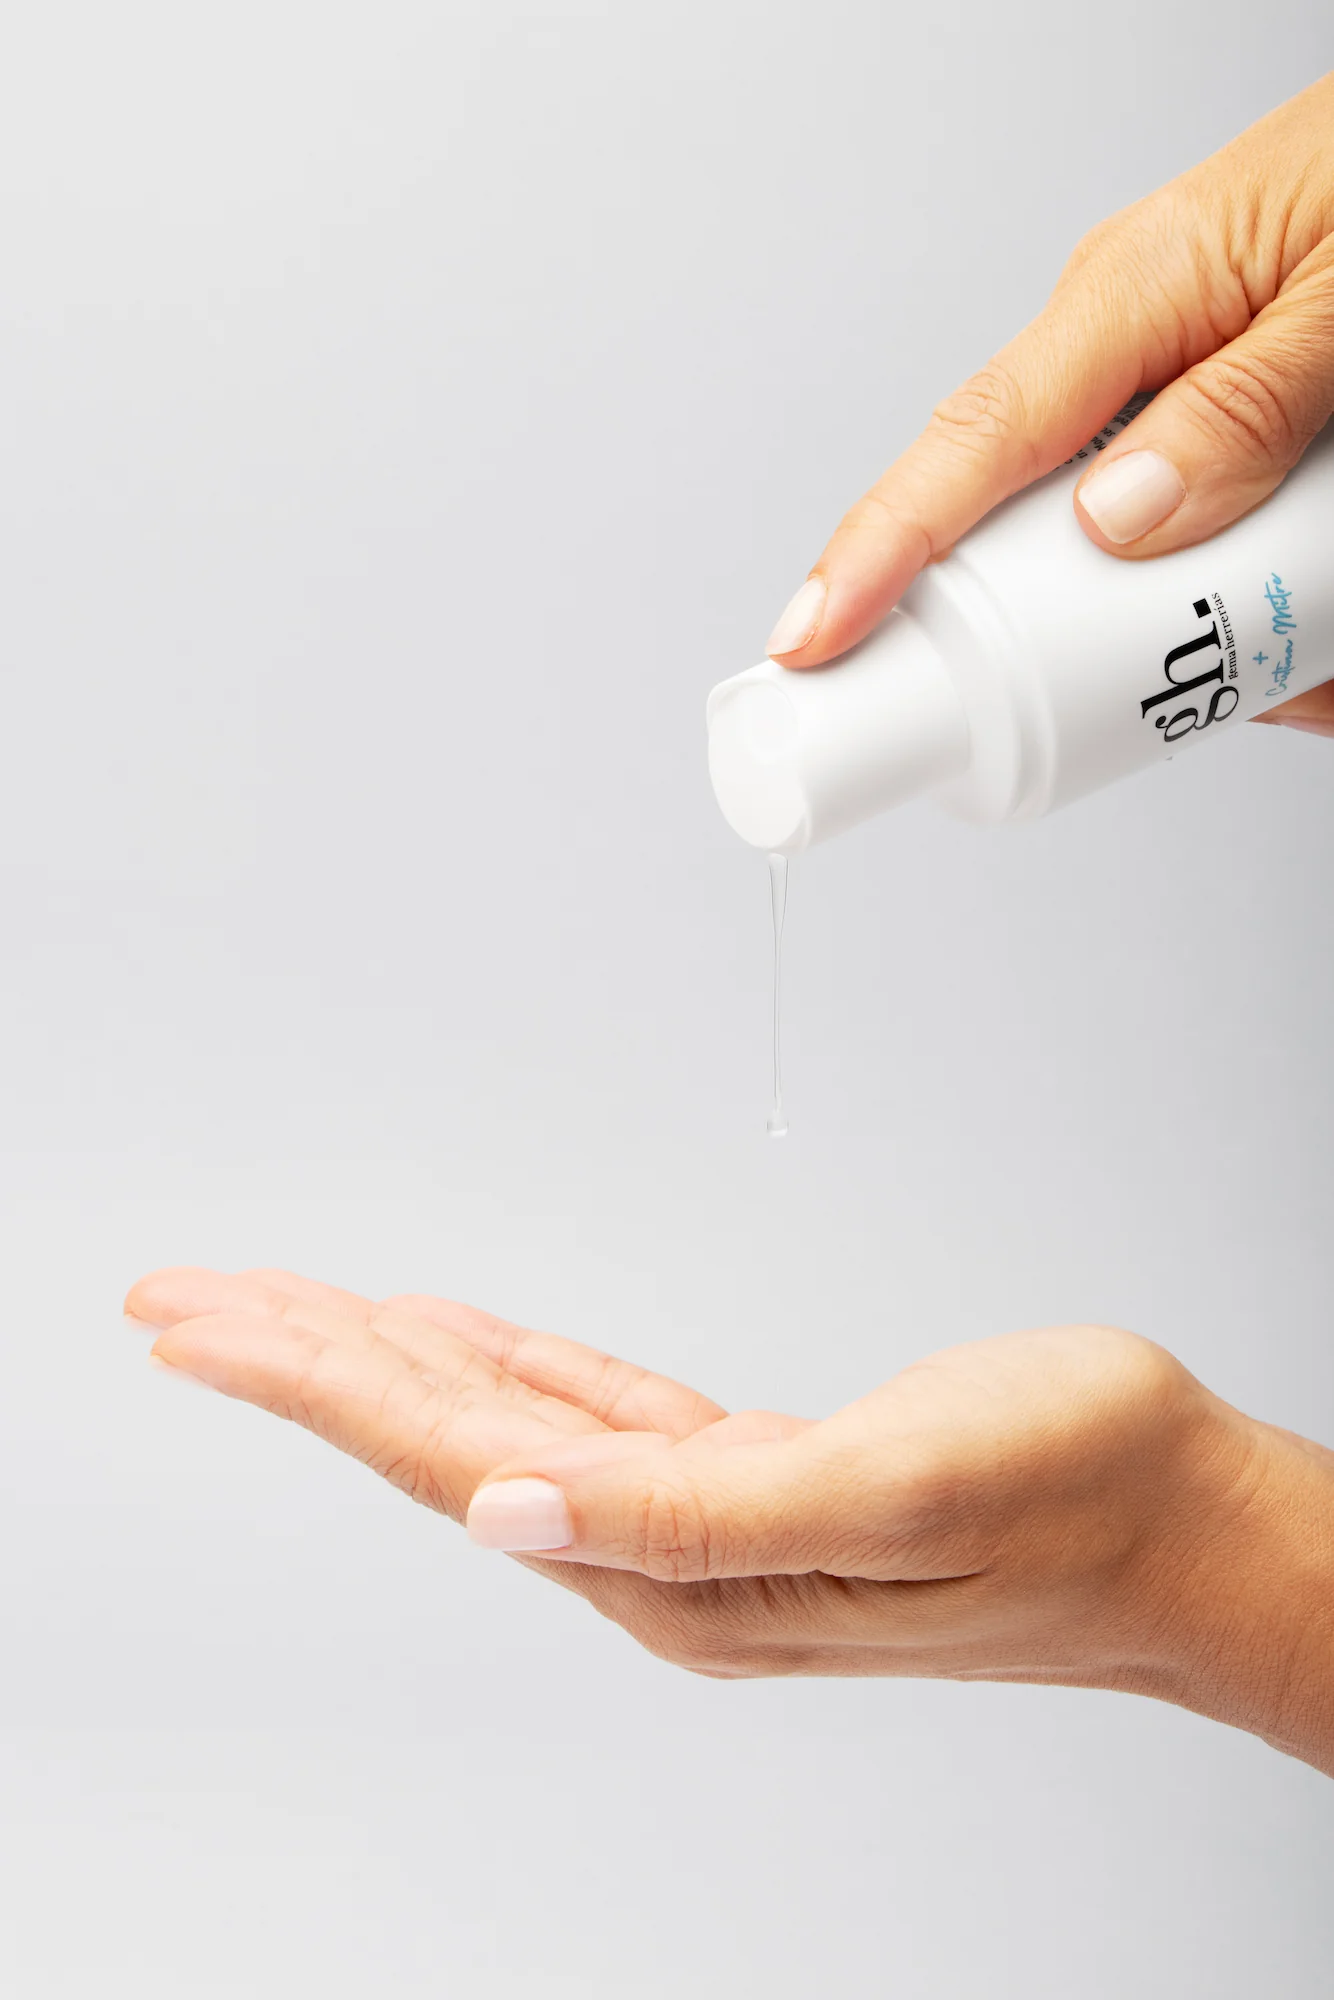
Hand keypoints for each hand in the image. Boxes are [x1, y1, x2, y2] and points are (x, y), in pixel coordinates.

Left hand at [126, 1266, 1333, 1775]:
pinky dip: (501, 1362)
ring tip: (279, 1316)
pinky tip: (453, 1339)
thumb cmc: (1074, 1502)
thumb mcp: (892, 1493)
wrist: (1181, 1520)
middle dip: (304, 1362)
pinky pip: (584, 1406)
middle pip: (441, 1437)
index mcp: (685, 1566)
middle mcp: (668, 1552)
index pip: (451, 1461)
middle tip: (186, 1301)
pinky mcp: (750, 1471)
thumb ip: (693, 1515)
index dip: (316, 1385)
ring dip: (381, 1359)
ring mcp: (704, 1513)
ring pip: (497, 1416)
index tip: (202, 1325)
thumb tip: (510, 1514)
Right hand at [765, 70, 1333, 737]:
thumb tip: (1116, 520)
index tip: (812, 638)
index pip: (973, 441)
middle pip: (1014, 522)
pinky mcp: (1191, 408)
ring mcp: (1149, 379)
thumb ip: (1241, 405)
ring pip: (1102, 549)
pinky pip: (1173, 527)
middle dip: (1055, 632)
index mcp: (1132, 293)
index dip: (879, 549)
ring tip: (1301, 667)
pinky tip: (1312, 624)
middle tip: (1131, 704)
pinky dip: (1230, 592)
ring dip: (1174, 623)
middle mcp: (1118, 339)